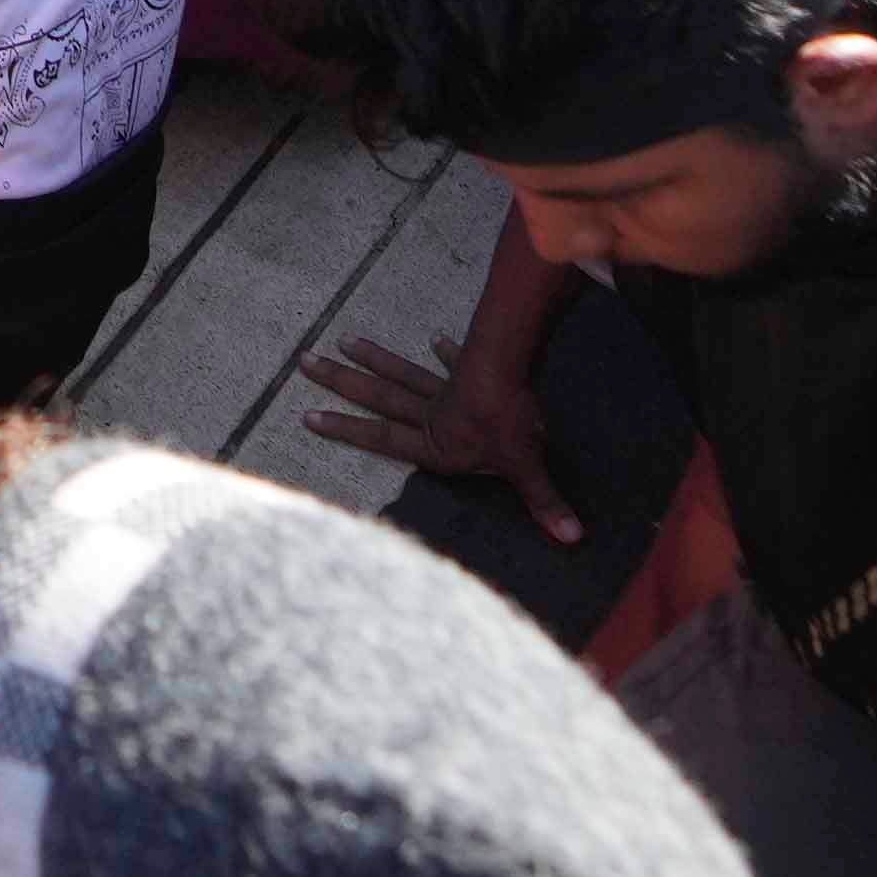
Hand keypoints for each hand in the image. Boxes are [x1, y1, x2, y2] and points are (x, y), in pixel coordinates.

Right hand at [296, 322, 581, 543]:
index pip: (382, 438)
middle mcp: (432, 415)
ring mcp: (448, 389)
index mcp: (435, 444)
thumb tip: (571, 537)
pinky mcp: (470, 369)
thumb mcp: (524, 467)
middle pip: (379, 398)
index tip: (309, 416)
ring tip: (343, 341)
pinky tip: (434, 339)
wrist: (514, 370)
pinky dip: (444, 352)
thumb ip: (543, 502)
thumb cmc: (510, 422)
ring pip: (402, 374)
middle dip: (340, 383)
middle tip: (305, 362)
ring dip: (374, 359)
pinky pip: (452, 362)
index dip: (346, 430)